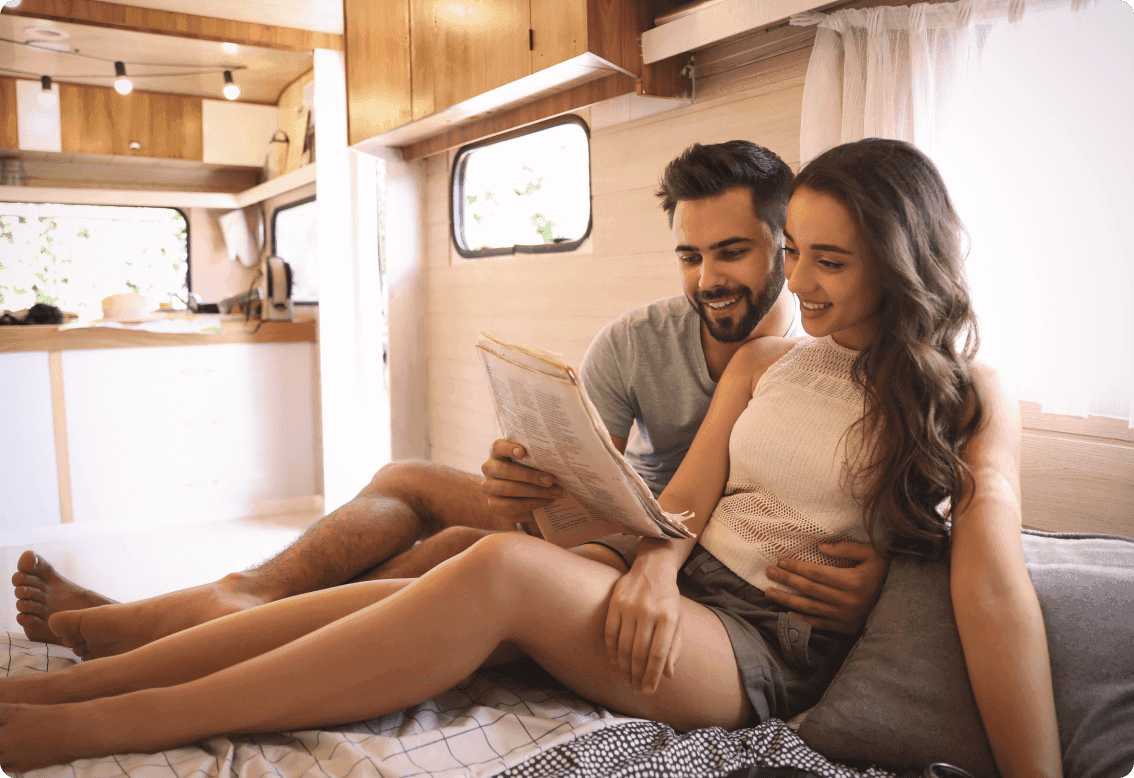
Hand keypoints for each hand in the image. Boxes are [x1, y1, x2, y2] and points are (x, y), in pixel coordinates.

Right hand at [480, 440, 562, 523]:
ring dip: (535, 491)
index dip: (509, 448)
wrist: (522, 495)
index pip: (498, 446)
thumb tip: (556, 463)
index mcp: (497, 453)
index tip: (522, 452)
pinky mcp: (494, 505)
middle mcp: (489, 468)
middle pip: (505, 470)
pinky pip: (513, 505)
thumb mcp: (531, 462)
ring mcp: (488, 487)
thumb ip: (536, 459)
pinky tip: (546, 500)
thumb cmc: (529, 471)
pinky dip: (533, 503)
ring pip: (509, 489)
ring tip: (553, 492)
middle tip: (550, 480)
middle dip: (530, 476)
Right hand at [604, 558, 682, 694]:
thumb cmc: (668, 598)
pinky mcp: (616, 602)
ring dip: (624, 667)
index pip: (658, 655)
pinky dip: (612, 650)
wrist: (653, 567)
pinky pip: (610, 632)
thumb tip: (668, 675)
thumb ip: (674, 647)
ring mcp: (631, 606)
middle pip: (639, 653)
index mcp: (669, 618)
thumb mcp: (678, 620)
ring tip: (626, 678)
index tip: (648, 691)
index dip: (652, 676)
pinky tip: (615, 661)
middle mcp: (649, 612)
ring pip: (624, 646)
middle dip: (637, 675)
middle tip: (636, 689)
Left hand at [763, 541, 888, 632]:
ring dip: (787, 600)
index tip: (781, 561)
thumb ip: (847, 548)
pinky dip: (802, 620)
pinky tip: (787, 615)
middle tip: (769, 573)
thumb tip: (820, 548)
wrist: (902, 599)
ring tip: (769, 592)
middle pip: (810, 589)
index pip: (818, 573)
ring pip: (810, 608)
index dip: (798, 567)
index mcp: (854, 582)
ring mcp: (846, 616)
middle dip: (787, 580)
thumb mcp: (873, 553)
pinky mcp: (845, 627)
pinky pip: (820, 624)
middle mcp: (848, 601)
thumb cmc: (884, 571)